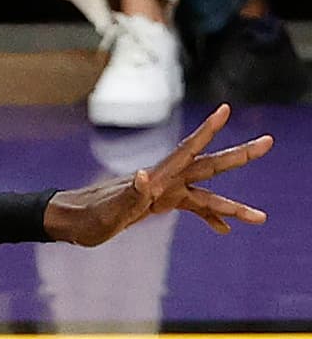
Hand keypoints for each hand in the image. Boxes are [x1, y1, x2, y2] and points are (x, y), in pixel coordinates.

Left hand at [44, 104, 273, 246]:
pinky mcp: (156, 204)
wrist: (70, 221)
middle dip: (238, 156)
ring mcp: (161, 192)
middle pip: (207, 167)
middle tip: (268, 142)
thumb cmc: (88, 217)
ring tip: (261, 218)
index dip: (206, 131)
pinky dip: (208, 216)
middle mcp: (162, 181)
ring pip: (205, 194)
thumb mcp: (109, 212)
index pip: (187, 151)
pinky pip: (190, 208)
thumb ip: (128, 195)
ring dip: (232, 205)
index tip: (225, 110)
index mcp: (155, 179)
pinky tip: (224, 229)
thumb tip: (145, 177)